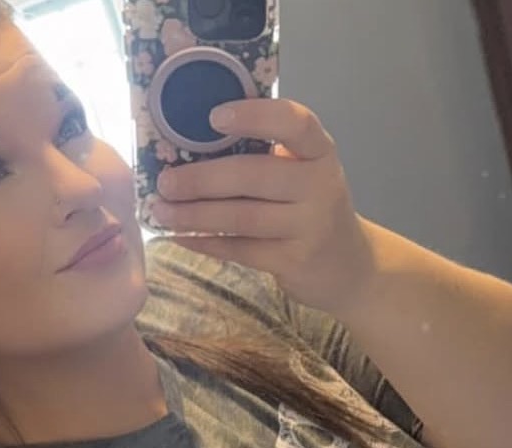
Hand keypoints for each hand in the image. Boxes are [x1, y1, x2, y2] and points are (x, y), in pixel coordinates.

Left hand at [151, 97, 375, 315]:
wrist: (350, 267)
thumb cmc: (312, 208)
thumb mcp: (304, 172)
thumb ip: (266, 154)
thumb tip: (190, 142)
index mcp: (319, 152)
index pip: (294, 123)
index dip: (254, 116)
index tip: (214, 117)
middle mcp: (319, 186)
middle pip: (253, 175)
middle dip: (202, 178)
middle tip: (164, 181)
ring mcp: (309, 227)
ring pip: (242, 217)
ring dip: (195, 215)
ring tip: (162, 211)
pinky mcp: (295, 261)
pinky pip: (242, 250)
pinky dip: (208, 242)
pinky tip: (182, 237)